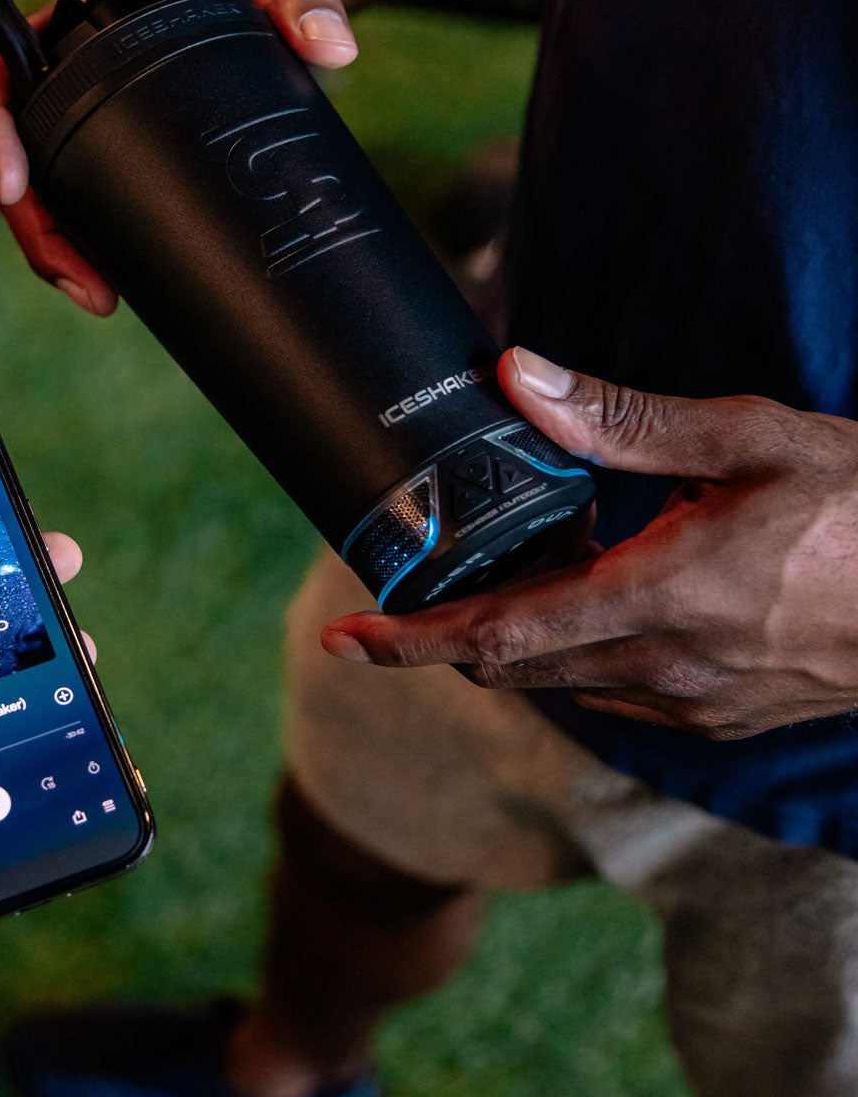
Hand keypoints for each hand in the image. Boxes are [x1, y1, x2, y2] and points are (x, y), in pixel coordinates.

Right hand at [0, 0, 357, 316]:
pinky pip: (86, 199)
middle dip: (36, 226)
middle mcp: (67, 70)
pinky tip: (116, 284)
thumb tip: (335, 46)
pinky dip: (93, 244)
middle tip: (81, 283)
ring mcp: (92, 114)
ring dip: (59, 250)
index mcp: (73, 17)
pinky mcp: (123, 146)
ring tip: (99, 298)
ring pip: (47, 189)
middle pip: (18, 153)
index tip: (13, 183)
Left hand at [321, 348, 857, 739]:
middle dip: (450, 631)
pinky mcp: (720, 719)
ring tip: (524, 565)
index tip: (344, 640)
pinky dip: (577, 648)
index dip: (408, 643)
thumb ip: (621, 421)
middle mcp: (664, 670)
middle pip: (510, 665)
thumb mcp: (750, 440)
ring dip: (518, 635)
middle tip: (423, 579)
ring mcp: (694, 707)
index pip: (494, 637)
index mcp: (660, 599)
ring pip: (558, 679)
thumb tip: (516, 377)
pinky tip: (601, 590)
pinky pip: (613, 691)